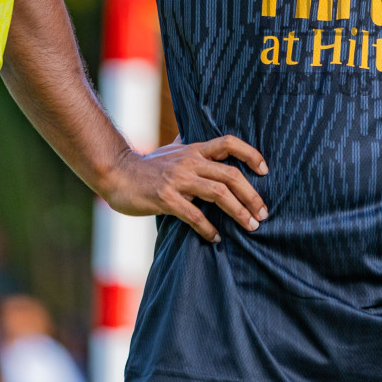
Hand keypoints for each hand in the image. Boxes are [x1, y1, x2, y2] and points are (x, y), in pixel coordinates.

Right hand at [100, 136, 268, 242]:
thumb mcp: (172, 151)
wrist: (116, 173)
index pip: (229, 143)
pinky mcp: (165, 198)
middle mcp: (189, 161)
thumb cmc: (146, 166)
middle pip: (230, 174)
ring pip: (218, 193)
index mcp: (195, 149)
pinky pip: (194, 214)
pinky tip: (216, 237)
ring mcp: (178, 179)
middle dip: (252, 195)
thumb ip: (191, 149)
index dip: (251, 154)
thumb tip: (205, 145)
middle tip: (264, 213)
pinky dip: (208, 228)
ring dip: (238, 211)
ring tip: (251, 226)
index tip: (266, 171)